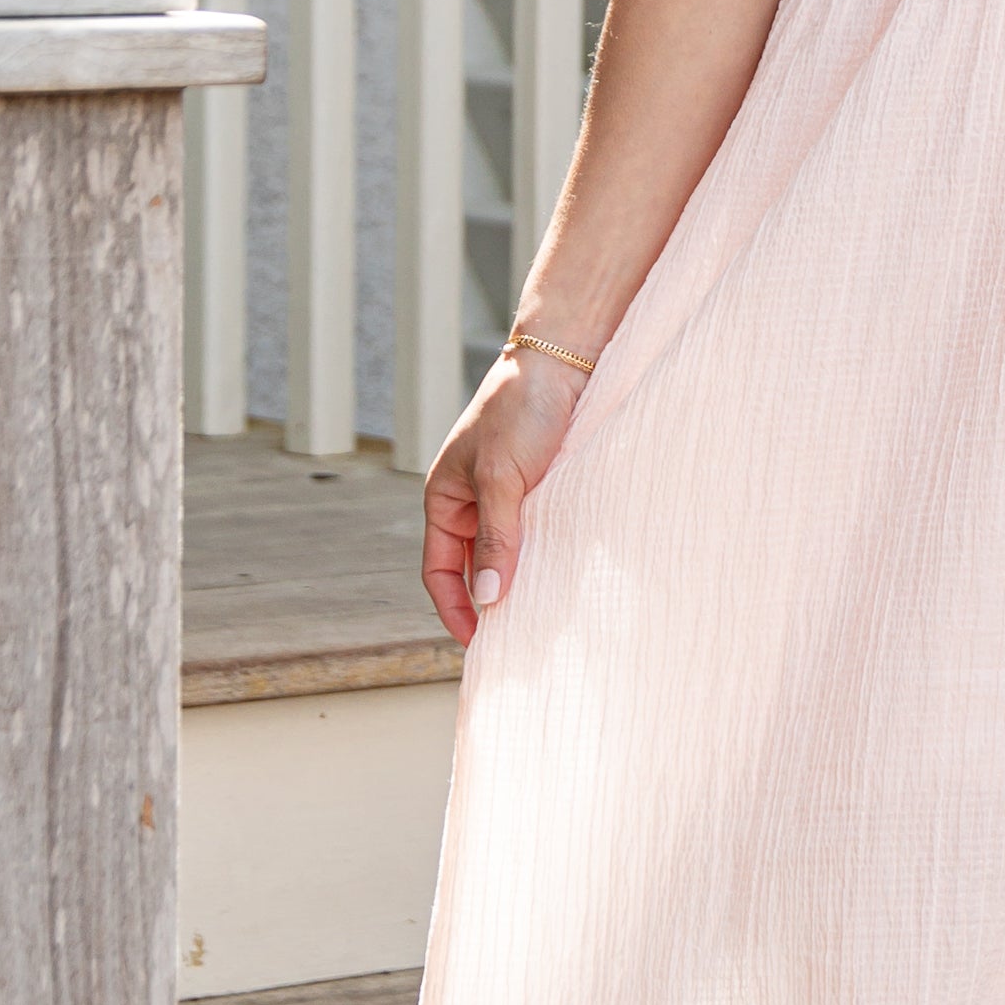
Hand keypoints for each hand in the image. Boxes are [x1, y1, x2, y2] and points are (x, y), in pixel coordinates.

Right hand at [422, 348, 586, 641]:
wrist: (566, 360)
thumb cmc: (521, 409)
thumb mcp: (502, 478)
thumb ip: (495, 538)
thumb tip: (488, 599)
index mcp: (445, 498)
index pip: (438, 570)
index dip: (455, 609)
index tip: (479, 643)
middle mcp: (472, 502)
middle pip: (473, 568)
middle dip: (489, 603)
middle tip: (516, 641)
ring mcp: (509, 498)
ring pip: (508, 555)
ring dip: (520, 582)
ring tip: (541, 618)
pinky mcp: (542, 492)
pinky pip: (538, 537)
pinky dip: (545, 559)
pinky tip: (562, 579)